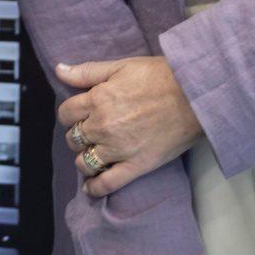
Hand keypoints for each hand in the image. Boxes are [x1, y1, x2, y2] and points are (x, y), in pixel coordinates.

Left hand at [56, 55, 201, 198]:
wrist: (195, 96)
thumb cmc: (160, 76)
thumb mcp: (122, 66)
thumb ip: (88, 71)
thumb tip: (59, 70)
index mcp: (98, 99)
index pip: (66, 113)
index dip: (70, 114)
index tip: (79, 114)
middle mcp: (103, 126)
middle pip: (73, 138)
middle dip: (77, 135)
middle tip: (89, 132)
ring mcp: (119, 149)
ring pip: (84, 162)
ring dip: (84, 158)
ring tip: (93, 154)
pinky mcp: (136, 166)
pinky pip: (107, 184)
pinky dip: (95, 188)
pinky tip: (91, 187)